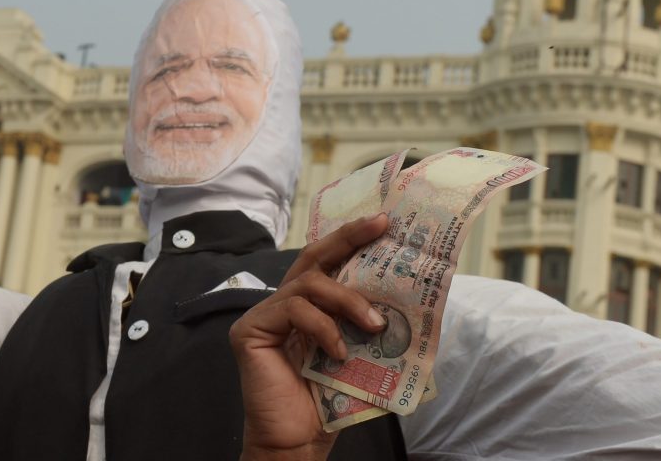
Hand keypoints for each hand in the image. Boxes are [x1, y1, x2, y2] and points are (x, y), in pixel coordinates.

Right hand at [229, 213, 388, 460]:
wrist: (298, 442)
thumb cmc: (330, 399)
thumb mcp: (359, 350)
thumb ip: (369, 320)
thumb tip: (409, 294)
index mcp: (308, 305)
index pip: (328, 261)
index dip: (352, 237)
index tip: (383, 222)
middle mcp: (284, 302)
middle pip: (313, 256)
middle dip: (348, 238)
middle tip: (379, 227)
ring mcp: (264, 314)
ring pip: (309, 283)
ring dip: (348, 300)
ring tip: (374, 325)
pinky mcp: (250, 330)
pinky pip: (293, 310)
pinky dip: (323, 327)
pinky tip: (339, 352)